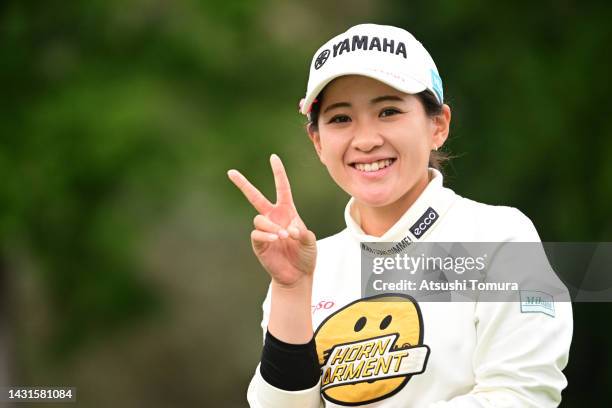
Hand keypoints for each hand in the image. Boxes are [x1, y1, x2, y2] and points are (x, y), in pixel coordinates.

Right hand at [227, 154, 316, 287]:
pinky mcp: (258, 243)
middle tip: (230, 172)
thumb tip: (289, 229)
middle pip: (255, 197)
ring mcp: (264, 230)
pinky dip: (266, 236)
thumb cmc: (305, 255)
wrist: (297, 274)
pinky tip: (275, 240)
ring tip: (283, 236)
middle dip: (243, 184)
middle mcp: (273, 217)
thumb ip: (303, 233)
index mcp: (287, 211)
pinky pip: (257, 234)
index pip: (282, 188)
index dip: (278, 173)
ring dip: (271, 226)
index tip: (273, 157)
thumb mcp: (310, 241)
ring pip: (259, 219)